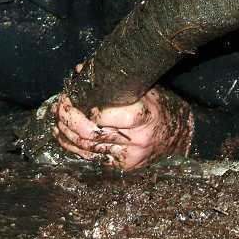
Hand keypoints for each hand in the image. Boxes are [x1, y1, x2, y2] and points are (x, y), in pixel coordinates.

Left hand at [51, 86, 193, 170]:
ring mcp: (129, 157)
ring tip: (57, 117)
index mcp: (143, 117)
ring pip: (86, 147)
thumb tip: (79, 71)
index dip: (81, 107)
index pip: (102, 115)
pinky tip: (61, 133)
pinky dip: (71, 145)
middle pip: (90, 133)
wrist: (181, 135)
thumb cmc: (158, 107)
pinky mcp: (122, 167)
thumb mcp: (141, 88)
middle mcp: (136, 140)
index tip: (71, 96)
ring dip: (65, 132)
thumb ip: (111, 82)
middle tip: (60, 105)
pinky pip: (90, 157)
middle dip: (68, 118)